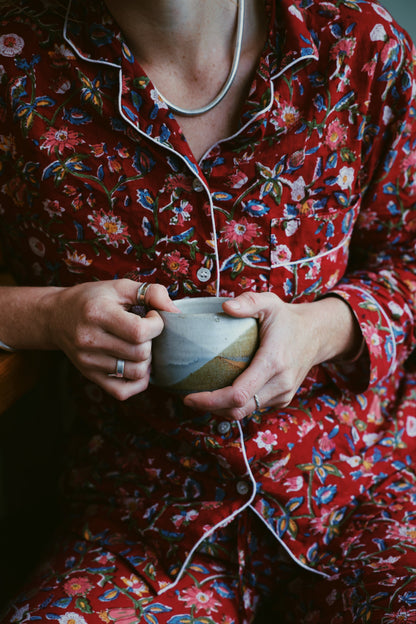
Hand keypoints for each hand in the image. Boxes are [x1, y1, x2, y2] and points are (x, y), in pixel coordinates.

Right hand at [46, 279, 177, 399]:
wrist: (56, 316)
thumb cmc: (92, 299)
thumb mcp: (119, 286)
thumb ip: (151, 292)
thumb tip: (174, 310)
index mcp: (97, 314)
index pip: (139, 332)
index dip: (156, 325)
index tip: (152, 316)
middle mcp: (90, 340)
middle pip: (140, 354)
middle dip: (152, 342)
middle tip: (145, 331)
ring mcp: (89, 362)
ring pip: (136, 373)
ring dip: (146, 360)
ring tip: (140, 346)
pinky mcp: (90, 375)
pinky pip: (123, 391)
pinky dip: (138, 381)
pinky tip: (136, 364)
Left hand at [183, 292, 360, 419]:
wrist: (317, 334)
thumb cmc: (288, 318)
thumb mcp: (270, 302)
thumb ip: (249, 301)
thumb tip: (226, 307)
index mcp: (273, 363)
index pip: (238, 394)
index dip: (211, 400)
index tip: (189, 397)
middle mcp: (280, 384)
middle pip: (239, 410)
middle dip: (211, 408)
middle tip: (188, 398)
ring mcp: (283, 394)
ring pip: (245, 412)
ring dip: (221, 409)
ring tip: (201, 396)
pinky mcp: (282, 399)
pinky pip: (254, 408)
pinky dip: (235, 406)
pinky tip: (221, 393)